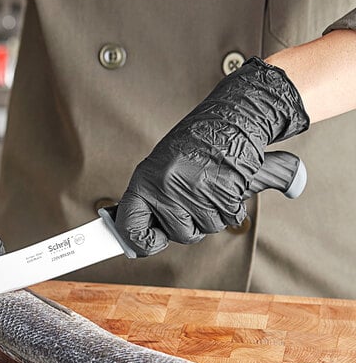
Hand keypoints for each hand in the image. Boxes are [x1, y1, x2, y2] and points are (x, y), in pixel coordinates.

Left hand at [115, 57, 309, 255]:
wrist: (228, 119)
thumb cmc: (193, 144)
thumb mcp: (160, 169)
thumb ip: (150, 200)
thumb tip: (139, 237)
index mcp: (145, 181)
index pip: (130, 227)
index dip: (141, 243)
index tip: (150, 242)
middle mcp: (166, 188)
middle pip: (179, 234)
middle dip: (190, 224)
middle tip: (193, 199)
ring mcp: (195, 191)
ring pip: (206, 228)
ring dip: (212, 214)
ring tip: (209, 187)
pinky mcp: (223, 192)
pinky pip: (228, 219)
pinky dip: (231, 208)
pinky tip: (224, 186)